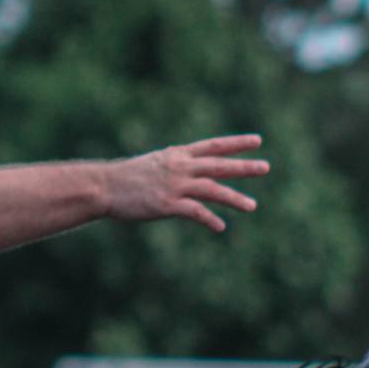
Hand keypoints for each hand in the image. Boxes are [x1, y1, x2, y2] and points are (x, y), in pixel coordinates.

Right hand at [104, 135, 268, 232]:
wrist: (104, 186)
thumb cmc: (125, 178)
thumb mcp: (153, 165)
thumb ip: (173, 168)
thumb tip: (187, 174)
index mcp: (177, 156)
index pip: (213, 146)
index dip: (236, 143)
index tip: (257, 141)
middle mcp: (180, 167)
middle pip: (218, 165)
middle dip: (243, 166)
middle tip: (265, 167)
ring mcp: (174, 185)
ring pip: (212, 189)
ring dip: (234, 198)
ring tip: (252, 205)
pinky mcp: (167, 204)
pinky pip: (195, 212)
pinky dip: (210, 219)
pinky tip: (220, 226)